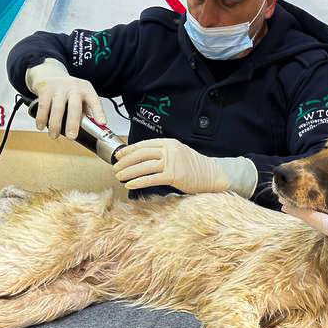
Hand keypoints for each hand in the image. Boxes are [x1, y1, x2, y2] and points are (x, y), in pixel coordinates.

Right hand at [26, 58, 105, 138]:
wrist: (49, 74)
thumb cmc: (68, 90)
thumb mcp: (81, 96)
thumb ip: (86, 111)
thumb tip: (93, 130)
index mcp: (86, 90)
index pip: (95, 101)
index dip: (99, 112)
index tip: (102, 123)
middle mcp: (74, 88)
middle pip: (75, 107)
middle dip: (73, 123)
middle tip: (72, 137)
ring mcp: (59, 88)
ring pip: (58, 108)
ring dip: (55, 125)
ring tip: (54, 136)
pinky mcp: (45, 89)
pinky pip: (43, 106)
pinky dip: (42, 118)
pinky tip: (41, 126)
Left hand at [112, 138, 255, 195]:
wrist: (212, 174)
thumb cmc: (193, 166)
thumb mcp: (177, 153)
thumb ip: (161, 153)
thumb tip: (139, 159)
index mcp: (169, 143)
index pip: (143, 145)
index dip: (128, 150)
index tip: (118, 156)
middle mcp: (170, 150)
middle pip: (141, 154)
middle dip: (125, 162)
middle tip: (115, 168)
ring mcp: (172, 162)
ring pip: (143, 166)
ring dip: (128, 172)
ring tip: (119, 177)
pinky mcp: (174, 175)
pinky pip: (151, 179)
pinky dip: (138, 182)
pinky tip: (129, 185)